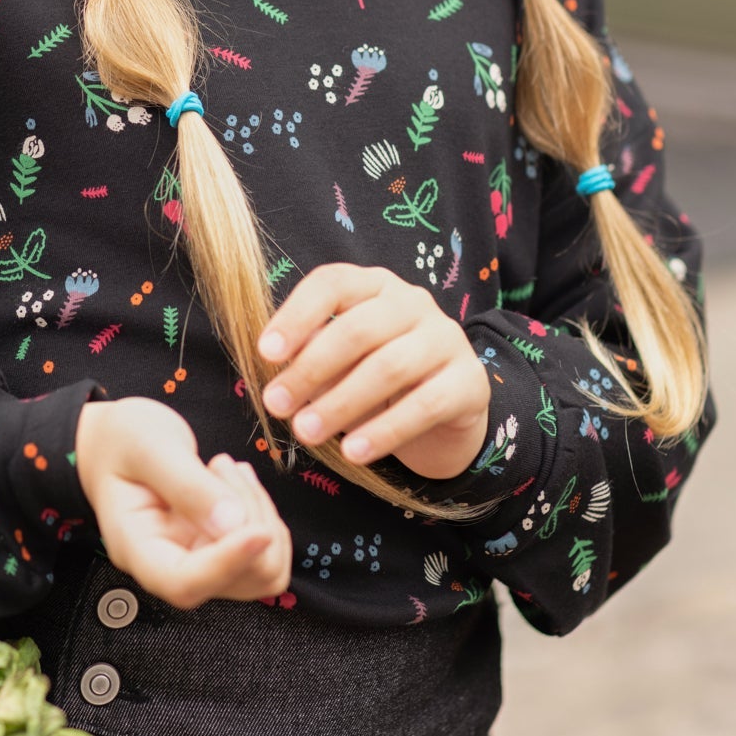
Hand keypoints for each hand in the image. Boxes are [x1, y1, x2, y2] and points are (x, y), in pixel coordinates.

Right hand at [75, 396, 291, 608]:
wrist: (114, 442)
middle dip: (252, 522)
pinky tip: (238, 482)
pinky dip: (265, 515)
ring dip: (262, 517)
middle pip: (234, 581)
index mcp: (137, 547)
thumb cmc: (119, 441)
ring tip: (230, 471)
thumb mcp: (147, 446)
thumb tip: (234, 523)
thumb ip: (188, 484)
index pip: (184, 582)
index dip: (228, 563)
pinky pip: (263, 551)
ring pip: (259, 570)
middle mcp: (168, 564)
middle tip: (225, 468)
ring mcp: (197, 559)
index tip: (260, 531)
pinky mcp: (218, 547)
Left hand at [259, 264, 489, 481]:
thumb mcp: (340, 363)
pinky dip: (384, 431)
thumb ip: (311, 356)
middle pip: (358, 329)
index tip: (265, 354)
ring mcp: (446, 339)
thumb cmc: (378, 379)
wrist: (446, 414)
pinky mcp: (470, 382)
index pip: (333, 283)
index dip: (296, 316)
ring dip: (340, 403)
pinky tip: (353, 452)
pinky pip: (425, 405)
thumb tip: (273, 369)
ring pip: (389, 367)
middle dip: (310, 369)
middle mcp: (414, 303)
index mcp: (375, 286)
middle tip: (276, 405)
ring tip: (305, 433)